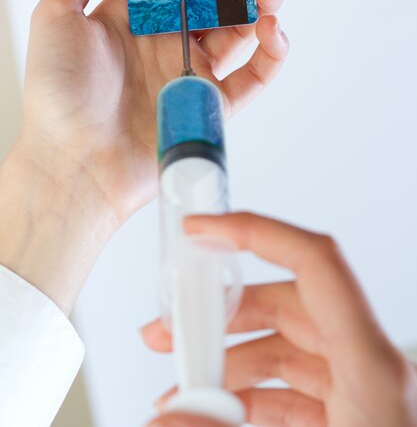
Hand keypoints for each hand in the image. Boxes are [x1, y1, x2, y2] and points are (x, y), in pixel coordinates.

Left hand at [0, 0, 286, 313]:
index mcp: (137, 14)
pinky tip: (273, 28)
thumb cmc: (58, 97)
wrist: (73, 165)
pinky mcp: (212, 104)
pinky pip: (255, 75)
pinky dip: (272, 51)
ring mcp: (194, 70)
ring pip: (243, 25)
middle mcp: (169, 37)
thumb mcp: (55, 16)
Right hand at [142, 212, 416, 426]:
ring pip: (286, 346)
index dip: (256, 232)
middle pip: (288, 302)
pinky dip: (250, 395)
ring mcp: (362, 392)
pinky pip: (294, 386)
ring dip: (230, 360)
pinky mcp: (350, 416)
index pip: (316, 263)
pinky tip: (215, 414)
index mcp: (374, 366)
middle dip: (223, 312)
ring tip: (182, 389)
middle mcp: (371, 366)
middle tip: (172, 326)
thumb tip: (171, 417)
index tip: (203, 232)